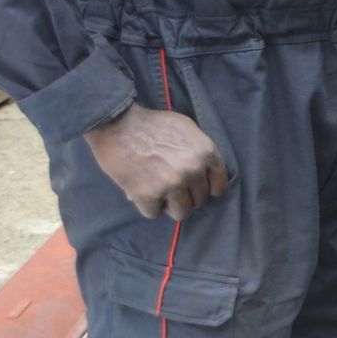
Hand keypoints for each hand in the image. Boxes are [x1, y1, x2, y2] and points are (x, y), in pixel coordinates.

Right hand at [85, 103, 229, 221]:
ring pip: (181, 213)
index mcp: (207, 153)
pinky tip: (140, 189)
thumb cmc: (153, 124)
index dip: (206, 189)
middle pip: (199, 202)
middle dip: (185, 195)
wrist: (117, 123)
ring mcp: (172, 185)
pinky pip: (154, 213)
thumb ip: (199, 152)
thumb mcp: (187, 128)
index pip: (219, 187)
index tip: (195, 188)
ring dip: (169, 205)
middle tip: (169, 184)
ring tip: (158, 191)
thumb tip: (205, 175)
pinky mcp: (149, 196)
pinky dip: (146, 205)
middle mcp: (193, 171)